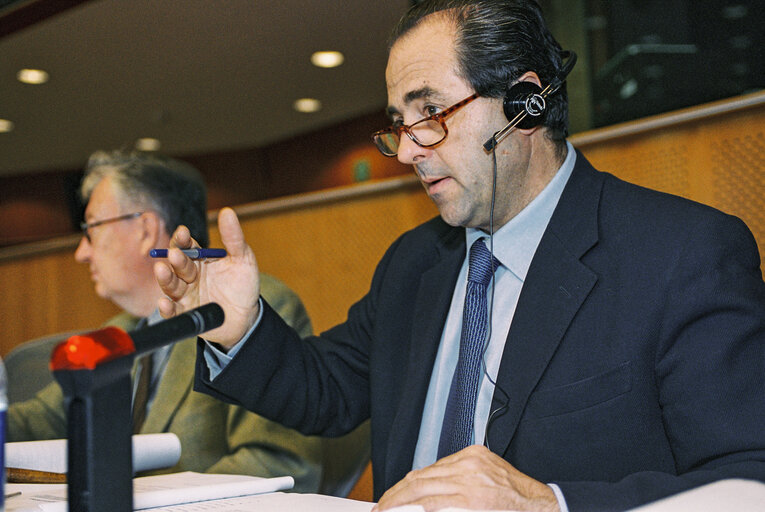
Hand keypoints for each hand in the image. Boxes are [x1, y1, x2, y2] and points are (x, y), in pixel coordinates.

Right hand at [154, 207, 260, 347]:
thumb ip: (234, 238)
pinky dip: (167, 308)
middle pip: (177, 265)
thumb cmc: (243, 286)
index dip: (183, 239)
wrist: (247, 318)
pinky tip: (164, 302)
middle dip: (176, 259)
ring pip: (171, 286)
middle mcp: (189, 276)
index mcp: (200, 260)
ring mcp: (185, 295)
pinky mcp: (186, 315)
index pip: (187, 246)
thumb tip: (228, 211)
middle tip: (174, 254)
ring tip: (162, 269)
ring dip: (165, 278)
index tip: (183, 233)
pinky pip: (173, 312)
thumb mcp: (243, 260)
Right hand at [374, 445, 558, 511]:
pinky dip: (426, 476)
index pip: (422, 501)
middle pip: (418, 483)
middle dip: (395, 497)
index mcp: (471, 498)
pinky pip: (442, 463)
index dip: (397, 508)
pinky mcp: (475, 453)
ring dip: (406, 486)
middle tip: (380, 508)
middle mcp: (470, 474)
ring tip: (391, 499)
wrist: (541, 507)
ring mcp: (472, 460)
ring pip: (426, 471)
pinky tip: (415, 486)